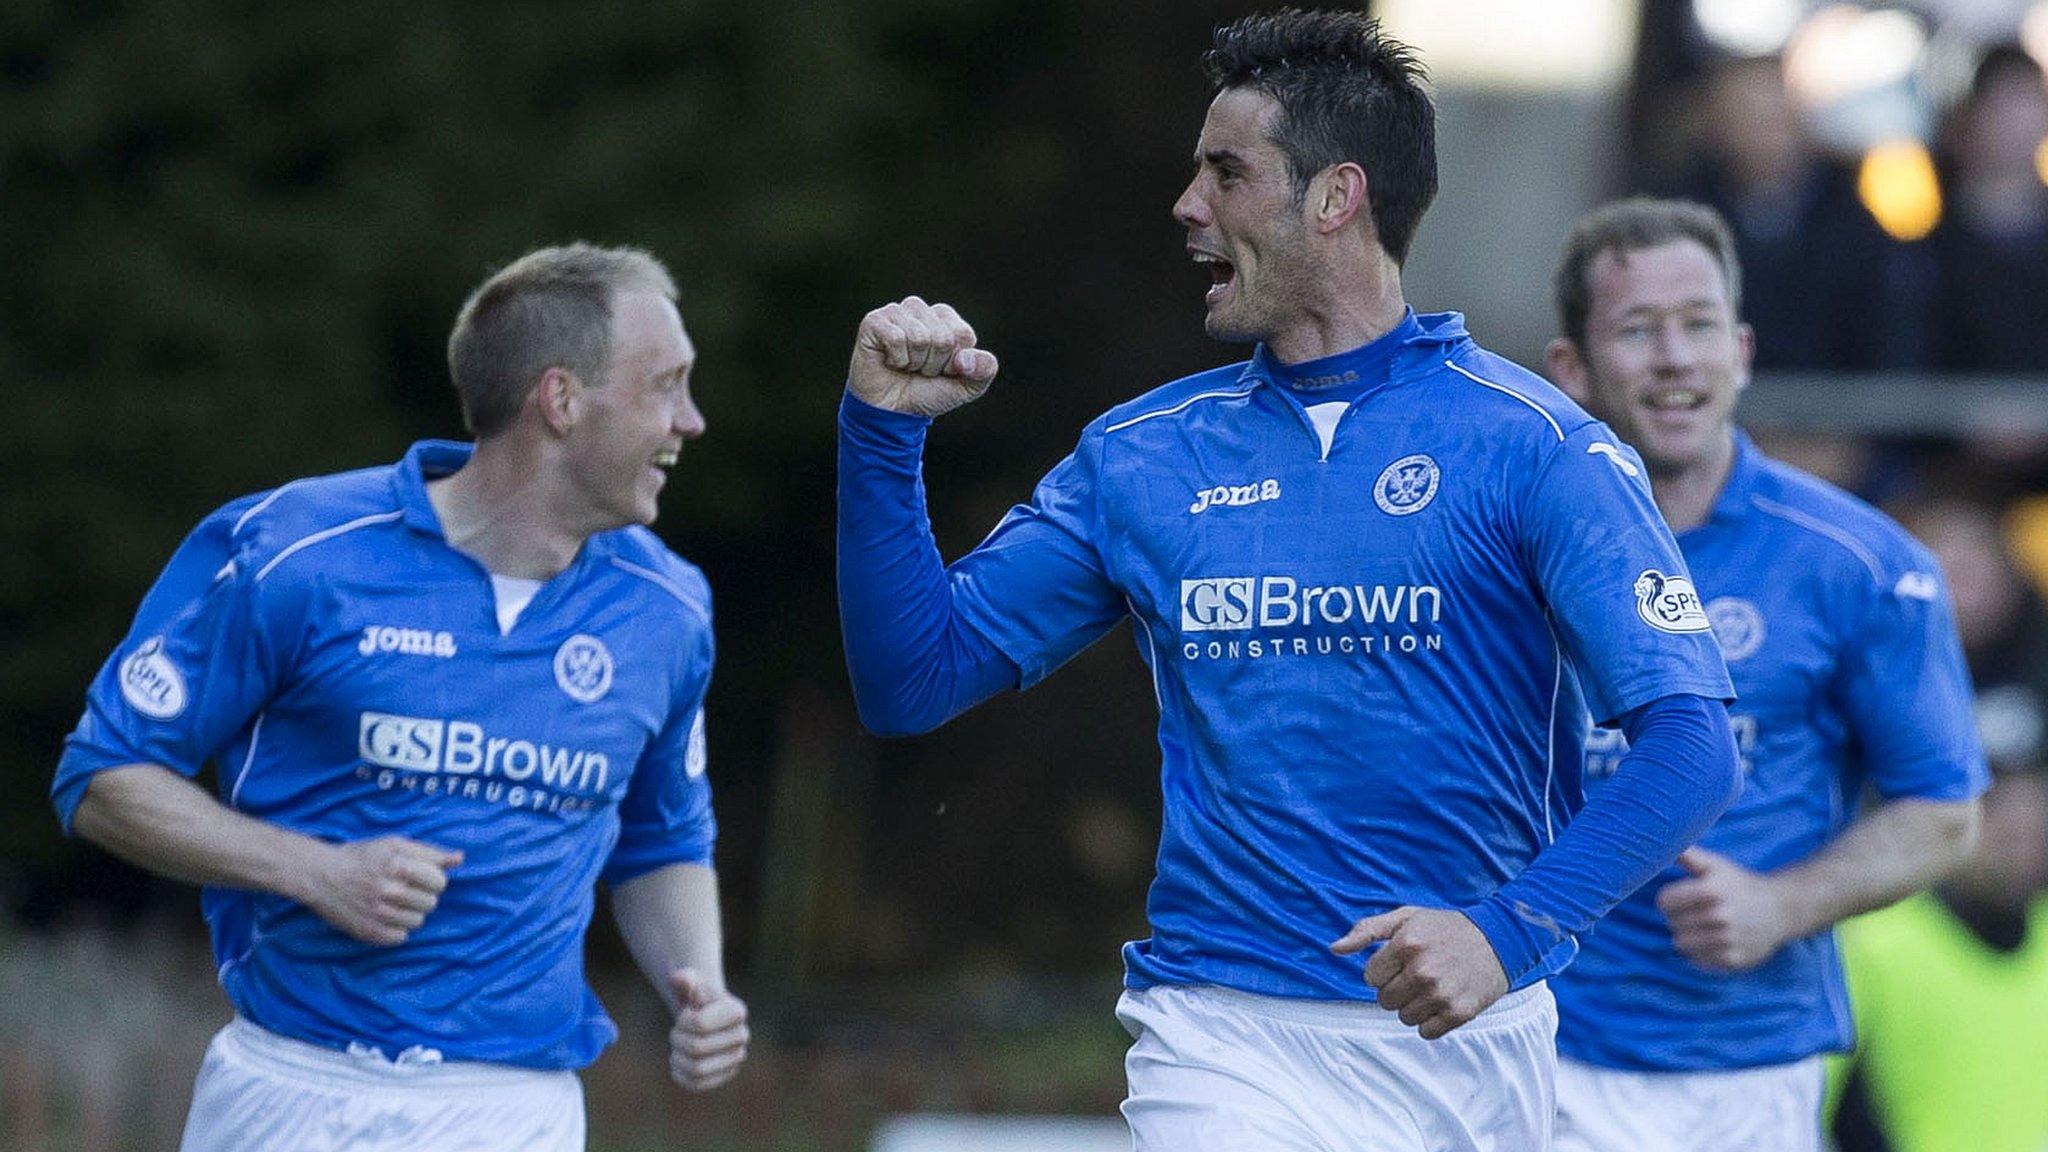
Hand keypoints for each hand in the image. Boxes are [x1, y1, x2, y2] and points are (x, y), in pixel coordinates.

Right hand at [299, 836, 461, 945]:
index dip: (434, 880)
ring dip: (411, 913)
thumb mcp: (394, 844)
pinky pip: (400, 938)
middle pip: (431, 904)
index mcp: (398, 866)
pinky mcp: (368, 932)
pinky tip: (385, 916)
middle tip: (405, 890)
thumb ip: (429, 852)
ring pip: (418, 922)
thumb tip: (460, 859)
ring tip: (394, 903)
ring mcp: (378, 914)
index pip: (440, 883)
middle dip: (423, 896)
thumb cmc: (361, 857)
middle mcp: (389, 891)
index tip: (421, 878)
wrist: (320, 875)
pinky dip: (396, 929)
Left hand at [667, 968, 748, 1090]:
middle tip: (675, 1032)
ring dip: (678, 1058)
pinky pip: (697, 1084)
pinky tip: (679, 1061)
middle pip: (696, 1048)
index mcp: (737, 1011)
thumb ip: (684, 979)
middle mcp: (742, 1036)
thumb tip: (680, 979)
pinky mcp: (724, 1076)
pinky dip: (680, 1074)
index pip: (700, 1025)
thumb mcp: (689, 983)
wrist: (702, 1014)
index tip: (684, 1014)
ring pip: (697, 1070)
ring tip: (677, 1047)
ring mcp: (735, 1059)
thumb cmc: (694, 997)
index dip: (683, 1020)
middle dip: (677, 1039)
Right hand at [847, 296, 998, 417]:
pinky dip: (896, 359)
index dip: (954, 362)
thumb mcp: (966, 387)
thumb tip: (967, 357)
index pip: (962, 335)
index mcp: (945, 318)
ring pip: (919, 336)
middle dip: (933, 364)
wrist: (892, 412)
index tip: (941, 371)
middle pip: (942, 337)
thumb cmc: (927, 393)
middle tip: (919, 370)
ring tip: (905, 366)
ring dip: (914, 362)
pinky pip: (896, 338)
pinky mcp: (874, 321)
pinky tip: (890, 362)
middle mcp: (920, 309)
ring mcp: (896, 312)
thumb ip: (984, 370)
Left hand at [1331, 906, 1508, 1039]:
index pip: (1369, 977)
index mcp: (1405, 944)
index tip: (1400, 962)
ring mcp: (1441, 994)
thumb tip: (1334, 949)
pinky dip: (1430, 1022)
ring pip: (1403, 1017)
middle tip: (1417, 974)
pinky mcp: (1459, 1013)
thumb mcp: (1405, 918)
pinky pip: (1426, 1032)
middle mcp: (1422, 971)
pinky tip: (1442, 1002)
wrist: (1499, 940)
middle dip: (1396, 988)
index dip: (1382, 970)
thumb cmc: (1445, 928)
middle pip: (1384, 1000)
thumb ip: (1367, 930)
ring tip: (1431, 987)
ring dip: (1413, 1006)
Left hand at [1657, 847, 1795, 970]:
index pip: (1665, 902)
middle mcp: (1720, 916)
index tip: (1680, 898)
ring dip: (1687, 936)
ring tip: (1703, 927)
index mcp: (1711, 891)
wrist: (1780, 910)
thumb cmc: (1740, 885)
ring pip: (1681, 944)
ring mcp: (1727, 940)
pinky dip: (1701, 952)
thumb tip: (1662, 843)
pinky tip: (1714, 941)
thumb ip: (1688, 856)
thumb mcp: (1716, 865)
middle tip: (1695, 913)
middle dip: (1678, 918)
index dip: (1669, 899)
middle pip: (1672, 924)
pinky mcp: (1732, 960)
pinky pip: (1697, 960)